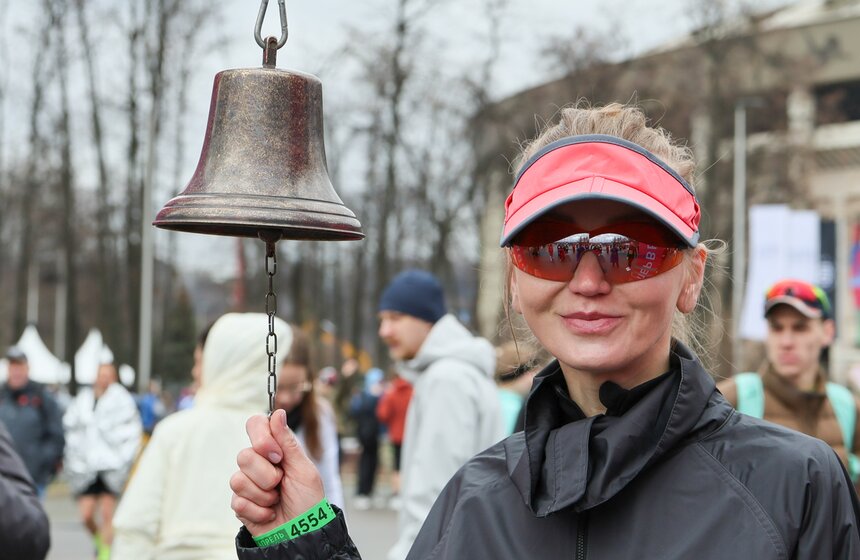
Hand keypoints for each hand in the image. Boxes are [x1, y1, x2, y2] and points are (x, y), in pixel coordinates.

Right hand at [230, 409, 324, 535]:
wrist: (303, 532)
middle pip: (244, 455)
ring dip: (264, 495)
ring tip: (277, 500)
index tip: (277, 455)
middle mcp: (257, 463)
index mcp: (274, 449)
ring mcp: (246, 483)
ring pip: (238, 479)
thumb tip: (278, 413)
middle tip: (281, 483)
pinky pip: (238, 501)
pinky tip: (270, 513)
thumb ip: (288, 442)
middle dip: (267, 475)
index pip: (255, 425)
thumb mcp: (304, 469)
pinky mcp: (240, 504)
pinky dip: (259, 510)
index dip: (261, 437)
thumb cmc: (308, 500)